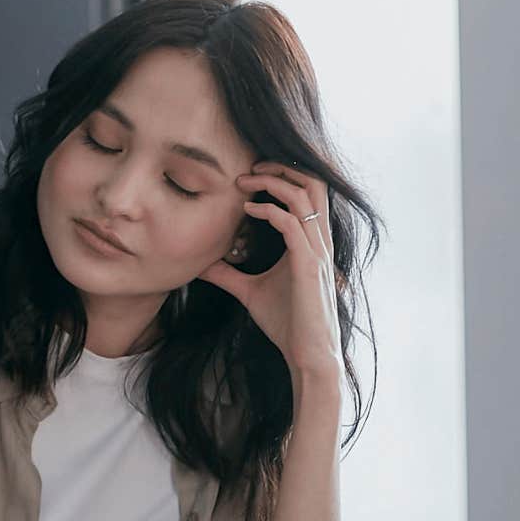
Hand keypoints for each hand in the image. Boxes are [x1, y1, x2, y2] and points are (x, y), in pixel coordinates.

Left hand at [198, 162, 344, 380]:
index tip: (249, 174)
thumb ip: (228, 275)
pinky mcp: (308, 265)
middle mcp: (318, 241)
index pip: (307, 192)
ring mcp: (316, 251)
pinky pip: (292, 224)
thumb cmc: (286, 323)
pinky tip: (247, 211)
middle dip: (282, 168)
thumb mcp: (249, 292)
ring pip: (305, 196)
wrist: (307, 354)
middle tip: (249, 166)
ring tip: (244, 181)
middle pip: (314, 183)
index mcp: (311, 242)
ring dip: (273, 182)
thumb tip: (201, 265)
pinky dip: (269, 211)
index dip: (283, 175)